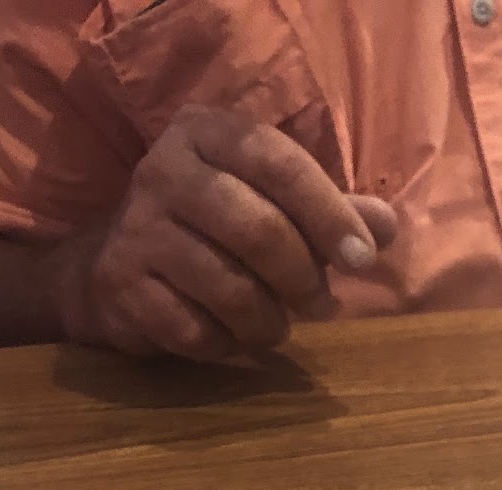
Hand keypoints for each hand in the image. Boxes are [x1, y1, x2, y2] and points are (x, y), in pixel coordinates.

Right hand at [57, 104, 397, 360]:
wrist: (114, 267)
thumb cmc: (211, 228)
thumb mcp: (270, 202)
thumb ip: (329, 210)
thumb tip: (386, 227)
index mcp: (206, 133)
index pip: (279, 163)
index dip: (329, 213)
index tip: (364, 259)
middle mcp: (164, 170)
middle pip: (257, 229)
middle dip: (303, 277)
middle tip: (323, 305)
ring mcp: (136, 229)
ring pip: (227, 286)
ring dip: (269, 321)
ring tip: (277, 327)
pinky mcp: (120, 285)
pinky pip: (193, 328)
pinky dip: (225, 344)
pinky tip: (231, 338)